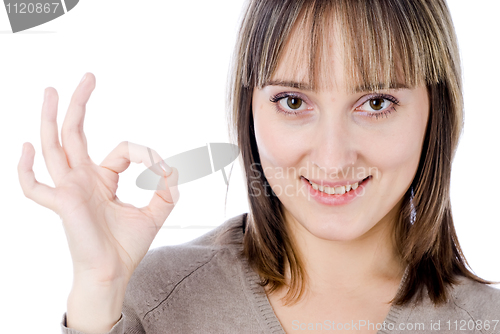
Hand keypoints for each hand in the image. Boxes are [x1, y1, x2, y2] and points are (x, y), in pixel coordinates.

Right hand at [17, 73, 178, 284]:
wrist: (113, 273)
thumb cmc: (127, 246)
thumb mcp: (156, 212)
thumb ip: (168, 189)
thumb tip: (171, 166)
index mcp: (102, 179)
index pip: (121, 150)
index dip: (145, 155)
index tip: (163, 170)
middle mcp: (82, 179)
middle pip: (75, 133)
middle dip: (80, 104)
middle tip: (87, 77)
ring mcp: (69, 189)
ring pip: (54, 146)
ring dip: (52, 118)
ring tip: (51, 90)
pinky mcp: (62, 204)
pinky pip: (35, 187)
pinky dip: (25, 169)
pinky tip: (25, 146)